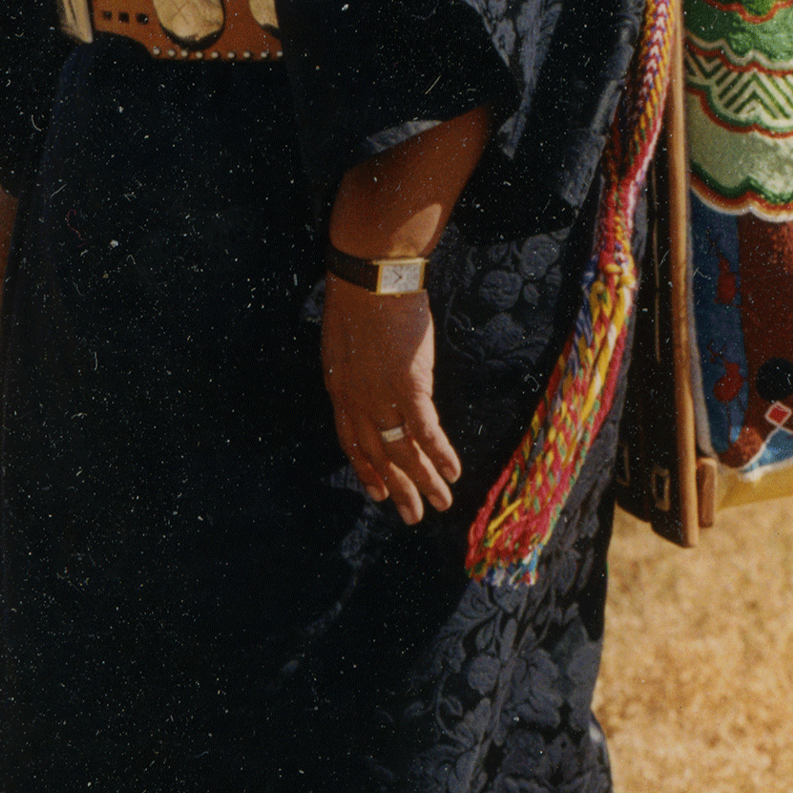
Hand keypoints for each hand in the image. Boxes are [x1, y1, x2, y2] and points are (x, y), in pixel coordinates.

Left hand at [321, 279, 459, 526]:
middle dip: (397, 488)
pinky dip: (439, 455)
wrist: (370, 277)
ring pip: (402, 451)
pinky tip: (453, 472)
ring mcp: (382, 396)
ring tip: (440, 504)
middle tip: (412, 516)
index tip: (378, 492)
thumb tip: (372, 377)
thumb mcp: (345, 339)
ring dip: (423, 481)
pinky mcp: (409, 386)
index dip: (366, 470)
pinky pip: (425, 431)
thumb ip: (356, 367)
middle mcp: (357, 401)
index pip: (351, 441)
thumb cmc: (360, 296)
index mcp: (339, 389)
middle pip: (377, 455)